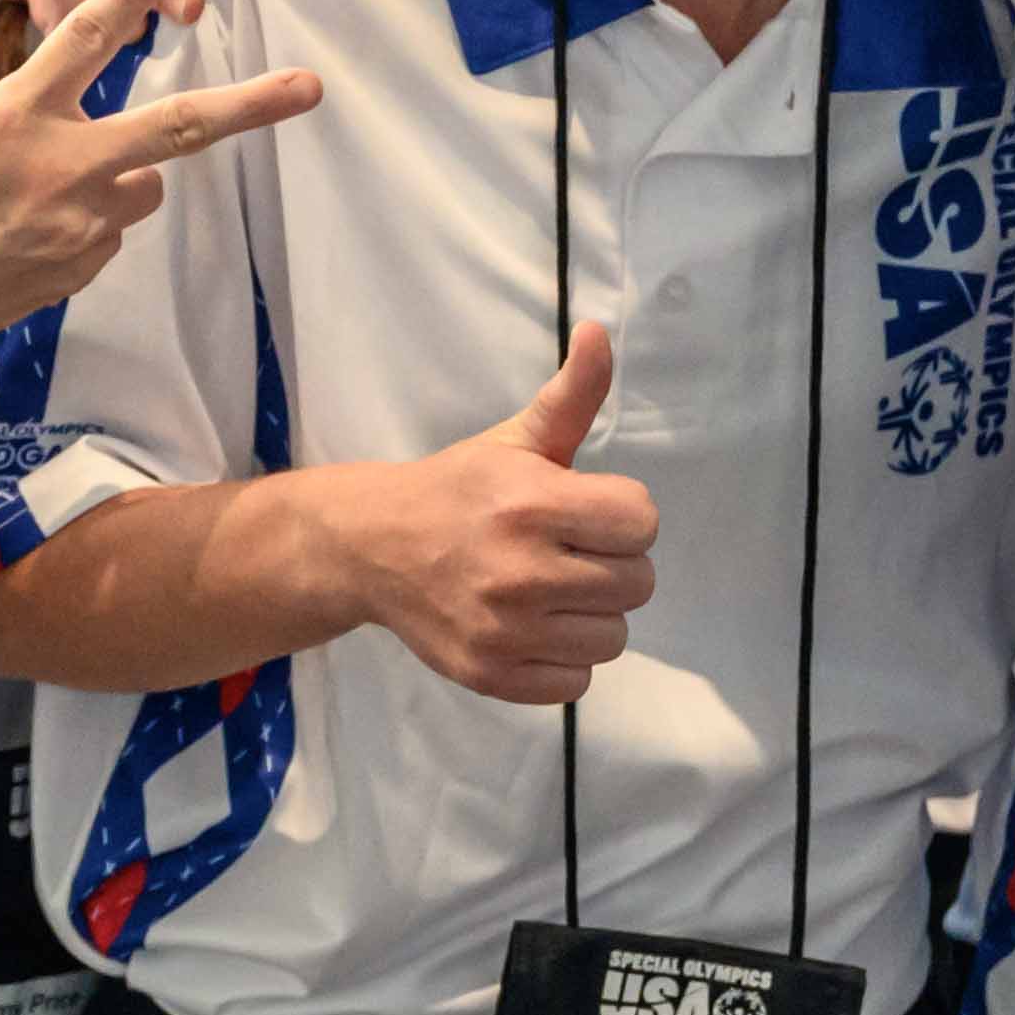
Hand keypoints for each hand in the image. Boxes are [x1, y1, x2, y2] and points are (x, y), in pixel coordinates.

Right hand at [0, 0, 317, 367]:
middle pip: (176, 129)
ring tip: (35, 200)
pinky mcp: (82, 269)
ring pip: (139, 183)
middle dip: (252, 106)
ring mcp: (79, 228)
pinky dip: (84, 223)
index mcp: (13, 120)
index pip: (83, 41)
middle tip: (309, 86)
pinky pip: (108, 229)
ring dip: (114, 177)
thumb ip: (27, 118)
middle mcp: (60, 172)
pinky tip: (24, 238)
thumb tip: (92, 133)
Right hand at [342, 327, 658, 704]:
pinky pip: (575, 682)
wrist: (372, 548)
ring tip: (555, 591)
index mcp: (532, 503)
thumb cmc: (460, 489)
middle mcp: (520, 570)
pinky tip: (534, 628)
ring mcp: (504, 629)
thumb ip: (572, 395)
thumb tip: (599, 331)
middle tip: (570, 552)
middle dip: (612, 564)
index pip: (642, 522)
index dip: (624, 515)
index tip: (589, 513)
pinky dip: (563, 659)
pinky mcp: (490, 674)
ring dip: (593, 615)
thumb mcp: (516, 439)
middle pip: (636, 583)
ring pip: (613, 636)